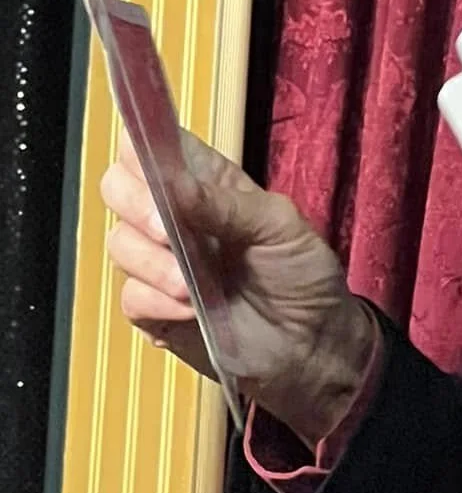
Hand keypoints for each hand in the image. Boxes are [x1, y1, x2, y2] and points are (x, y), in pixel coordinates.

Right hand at [101, 131, 375, 448]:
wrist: (312, 346)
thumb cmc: (304, 275)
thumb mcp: (280, 227)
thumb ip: (226, 204)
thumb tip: (172, 184)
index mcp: (207, 185)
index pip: (153, 147)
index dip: (142, 146)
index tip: (152, 164)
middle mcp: (175, 218)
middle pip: (118, 189)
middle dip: (136, 205)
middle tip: (168, 231)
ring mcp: (161, 263)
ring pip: (119, 244)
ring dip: (150, 263)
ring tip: (190, 285)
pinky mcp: (155, 309)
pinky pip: (130, 296)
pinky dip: (155, 301)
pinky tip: (190, 310)